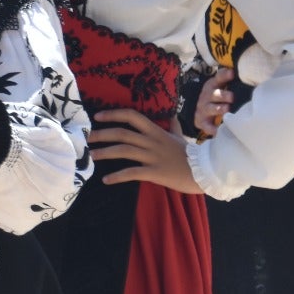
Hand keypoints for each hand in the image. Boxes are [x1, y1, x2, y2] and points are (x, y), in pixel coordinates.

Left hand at [86, 109, 201, 192]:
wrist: (207, 171)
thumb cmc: (192, 155)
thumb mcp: (180, 136)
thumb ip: (173, 126)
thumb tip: (171, 115)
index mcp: (156, 131)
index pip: (132, 116)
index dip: (114, 114)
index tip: (98, 116)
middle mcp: (151, 141)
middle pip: (122, 133)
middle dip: (102, 134)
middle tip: (87, 138)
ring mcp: (153, 156)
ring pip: (123, 151)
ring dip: (105, 153)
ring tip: (91, 156)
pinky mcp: (155, 172)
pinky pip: (131, 173)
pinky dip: (117, 176)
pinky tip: (106, 180)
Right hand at [194, 67, 235, 139]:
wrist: (200, 110)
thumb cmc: (217, 96)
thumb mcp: (220, 85)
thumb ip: (231, 81)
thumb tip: (249, 74)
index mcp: (213, 85)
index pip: (218, 78)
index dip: (224, 76)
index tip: (232, 73)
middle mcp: (207, 96)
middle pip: (214, 94)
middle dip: (223, 95)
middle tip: (232, 97)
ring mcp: (204, 109)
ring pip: (210, 108)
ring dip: (218, 109)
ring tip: (227, 109)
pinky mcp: (202, 121)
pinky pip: (207, 125)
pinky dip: (212, 128)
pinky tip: (218, 130)